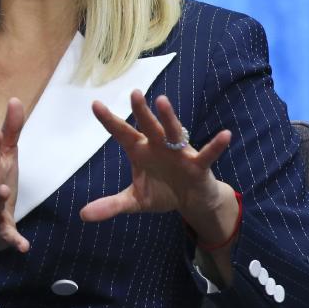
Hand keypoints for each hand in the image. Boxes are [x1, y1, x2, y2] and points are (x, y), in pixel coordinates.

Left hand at [80, 90, 234, 238]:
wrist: (190, 201)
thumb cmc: (162, 191)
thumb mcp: (135, 201)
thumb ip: (111, 205)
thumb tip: (82, 214)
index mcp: (140, 151)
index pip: (122, 133)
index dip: (110, 120)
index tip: (95, 104)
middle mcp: (159, 146)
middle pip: (149, 126)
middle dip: (141, 111)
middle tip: (134, 93)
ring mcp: (179, 153)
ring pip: (173, 132)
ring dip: (169, 118)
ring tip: (163, 101)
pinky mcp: (198, 165)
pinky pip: (207, 154)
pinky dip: (216, 145)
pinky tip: (225, 135)